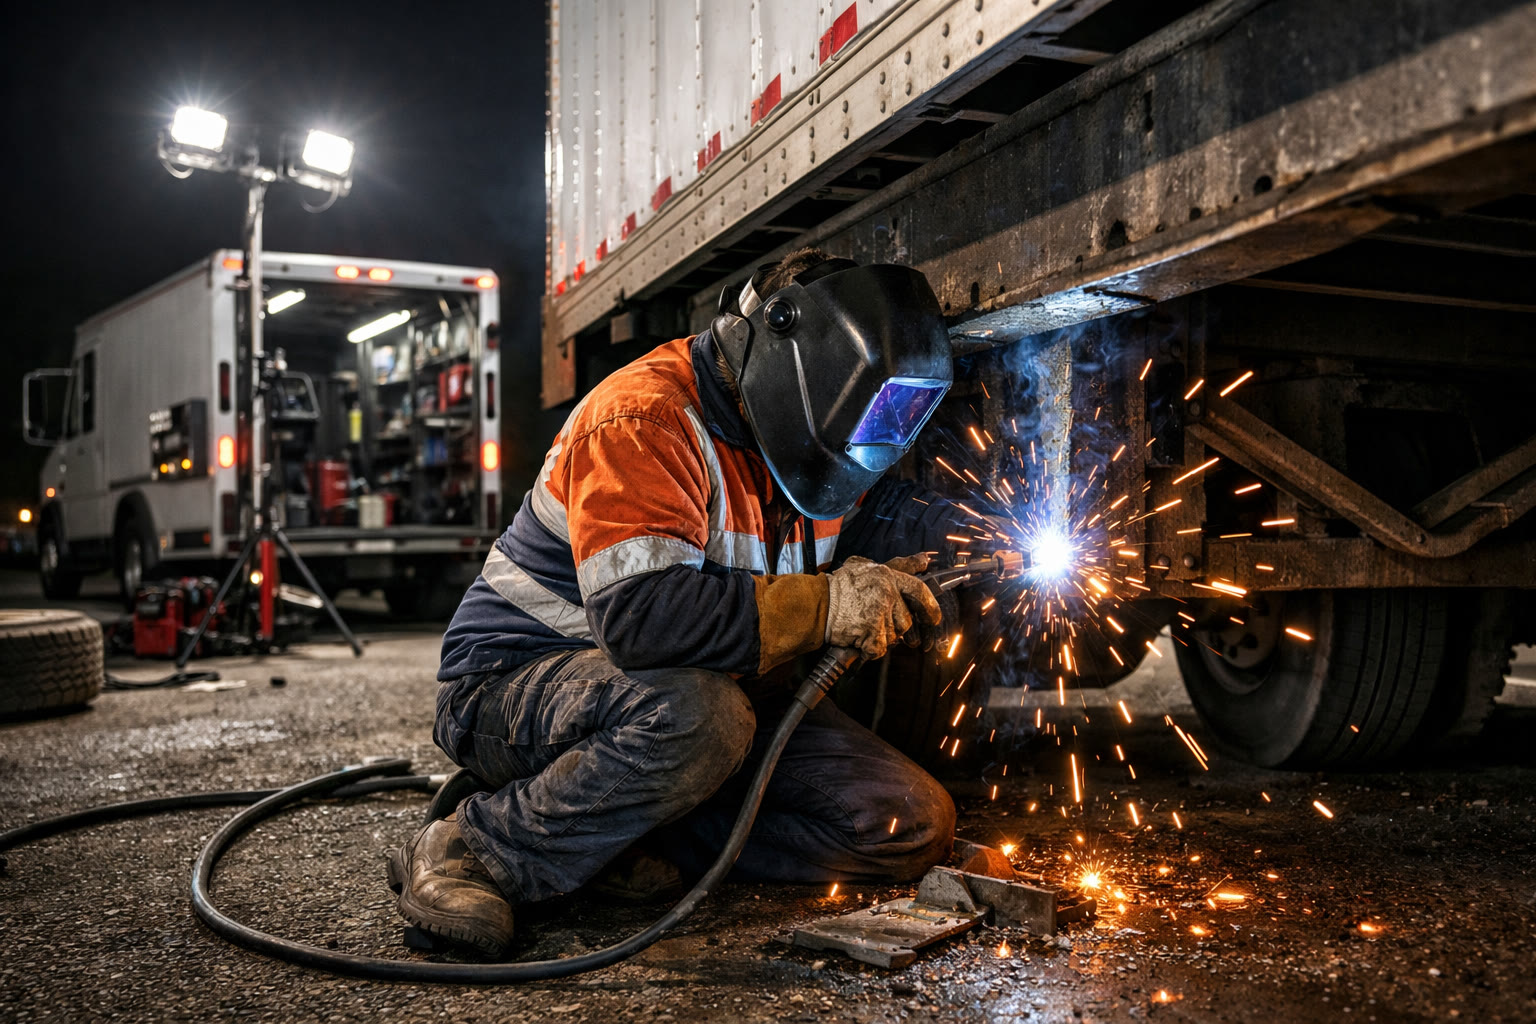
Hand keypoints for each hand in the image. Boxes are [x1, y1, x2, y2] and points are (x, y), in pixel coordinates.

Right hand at [825, 554, 942, 659]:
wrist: (816, 604)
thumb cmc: (837, 587)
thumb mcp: (864, 566)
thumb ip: (895, 565)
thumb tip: (922, 560)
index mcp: (887, 575)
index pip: (919, 589)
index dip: (930, 607)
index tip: (934, 619)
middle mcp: (887, 592)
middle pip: (906, 620)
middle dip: (896, 627)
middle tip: (884, 627)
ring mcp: (880, 613)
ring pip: (894, 635)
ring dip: (882, 637)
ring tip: (863, 627)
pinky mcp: (872, 632)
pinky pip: (880, 648)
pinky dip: (870, 649)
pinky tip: (859, 639)